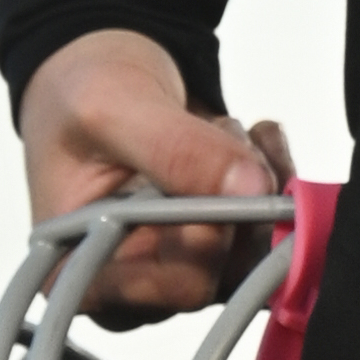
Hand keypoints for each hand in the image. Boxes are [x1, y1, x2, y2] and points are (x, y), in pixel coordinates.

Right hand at [15, 29, 293, 310]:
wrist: (101, 72)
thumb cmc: (81, 92)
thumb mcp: (112, 107)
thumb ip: (176, 150)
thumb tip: (252, 189)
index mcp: (83, 271)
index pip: (174, 287)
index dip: (212, 235)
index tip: (217, 174)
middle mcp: (132, 285)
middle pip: (225, 274)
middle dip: (239, 196)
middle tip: (220, 130)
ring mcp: (180, 267)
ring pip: (260, 252)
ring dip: (260, 181)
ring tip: (222, 127)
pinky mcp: (218, 246)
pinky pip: (278, 230)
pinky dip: (277, 175)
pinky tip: (252, 137)